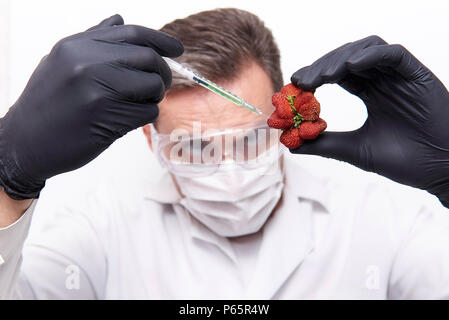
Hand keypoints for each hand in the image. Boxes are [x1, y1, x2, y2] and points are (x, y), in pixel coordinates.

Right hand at [0, 15, 183, 199]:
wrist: (24, 143)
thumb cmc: (47, 103)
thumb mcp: (61, 62)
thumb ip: (93, 40)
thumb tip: (120, 19)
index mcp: (77, 45)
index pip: (133, 33)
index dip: (161, 40)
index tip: (177, 49)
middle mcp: (87, 62)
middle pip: (149, 59)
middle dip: (162, 73)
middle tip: (160, 85)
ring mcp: (97, 89)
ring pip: (153, 86)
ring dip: (154, 97)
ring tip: (137, 104)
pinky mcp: (107, 117)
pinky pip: (147, 112)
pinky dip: (144, 116)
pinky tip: (126, 120)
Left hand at [291, 35, 448, 206]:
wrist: (440, 170)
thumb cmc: (404, 160)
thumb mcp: (355, 150)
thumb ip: (325, 144)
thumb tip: (291, 144)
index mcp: (370, 92)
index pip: (336, 74)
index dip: (314, 75)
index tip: (294, 85)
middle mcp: (382, 80)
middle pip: (346, 58)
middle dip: (321, 66)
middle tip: (301, 80)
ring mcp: (399, 76)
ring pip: (366, 50)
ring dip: (341, 59)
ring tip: (322, 76)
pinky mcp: (417, 74)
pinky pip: (393, 54)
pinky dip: (370, 55)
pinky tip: (350, 67)